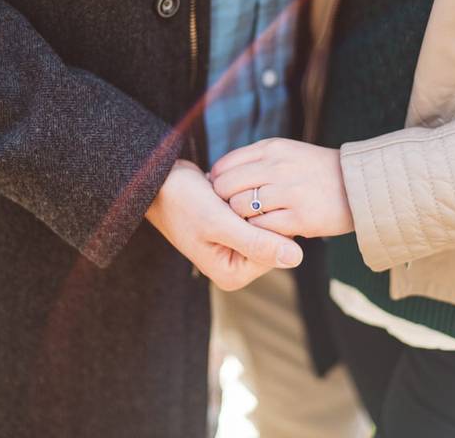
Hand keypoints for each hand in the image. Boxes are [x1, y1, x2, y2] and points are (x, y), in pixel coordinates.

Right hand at [146, 160, 303, 290]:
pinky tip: (236, 189)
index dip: (269, 222)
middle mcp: (235, 266)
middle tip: (240, 195)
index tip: (250, 202)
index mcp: (232, 274)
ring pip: (265, 224)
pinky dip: (250, 200)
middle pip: (272, 238)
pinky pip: (255, 215)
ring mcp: (236, 247)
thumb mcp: (218, 223)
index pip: (275, 250)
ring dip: (256, 205)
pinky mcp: (234, 229)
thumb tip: (296, 259)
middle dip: (261, 214)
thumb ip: (257, 243)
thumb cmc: (181, 201)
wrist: (158, 180)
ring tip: (232, 193)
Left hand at [210, 139, 354, 238]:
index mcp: (272, 149)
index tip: (224, 195)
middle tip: (233, 212)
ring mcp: (288, 192)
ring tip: (252, 221)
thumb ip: (256, 161)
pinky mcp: (300, 217)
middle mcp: (277, 167)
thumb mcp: (287, 153)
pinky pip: (261, 227)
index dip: (217, 183)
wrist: (359, 186)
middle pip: (226, 187)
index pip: (224, 165)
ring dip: (241, 218)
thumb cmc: (317, 172)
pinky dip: (259, 231)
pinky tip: (268, 229)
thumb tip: (219, 176)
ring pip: (240, 208)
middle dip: (224, 202)